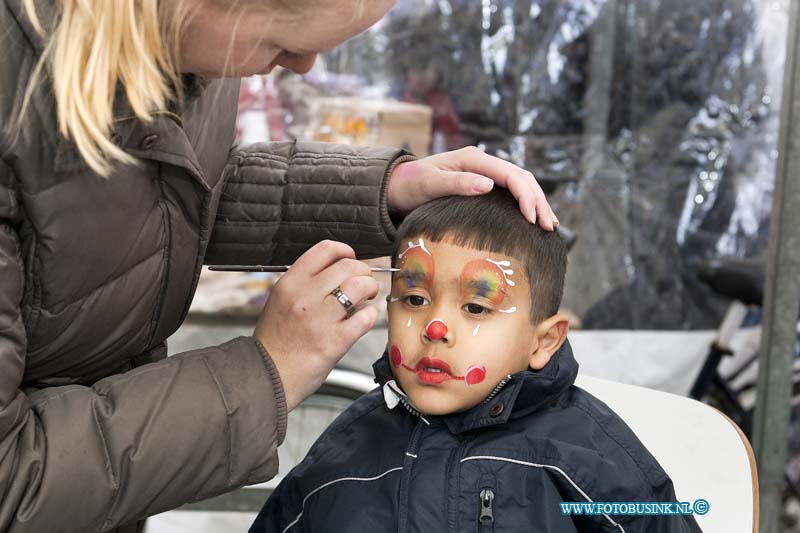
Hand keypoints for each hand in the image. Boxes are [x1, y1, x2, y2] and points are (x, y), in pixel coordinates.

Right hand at [254, 241, 379, 410]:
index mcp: (291, 283)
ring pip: (360, 285)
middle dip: (363, 272)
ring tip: (367, 297)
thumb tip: (337, 271)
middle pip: (348, 265)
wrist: (268, 375)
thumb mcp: (281, 301)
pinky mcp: (336, 340)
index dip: (345, 251)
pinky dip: (371, 316)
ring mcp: (321, 318)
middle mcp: (305, 296)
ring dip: (370, 289)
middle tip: (364, 282)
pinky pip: (366, 317)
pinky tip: (363, 320)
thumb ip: (305, 283)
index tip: (351, 259)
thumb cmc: (276, 341)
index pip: (325, 249)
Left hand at [387, 146, 557, 229]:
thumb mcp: (430, 184)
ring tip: (549, 225)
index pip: (510, 175)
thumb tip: (489, 185)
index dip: (525, 196)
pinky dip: (526, 202)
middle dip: (538, 201)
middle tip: (548, 227)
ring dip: (537, 202)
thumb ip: (458, 183)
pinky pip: (511, 190)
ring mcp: (483, 170)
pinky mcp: (481, 181)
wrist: (396, 185)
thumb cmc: (411, 185)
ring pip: (520, 183)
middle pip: (521, 177)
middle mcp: (482, 161)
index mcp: (473, 158)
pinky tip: (534, 218)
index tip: (532, 219)